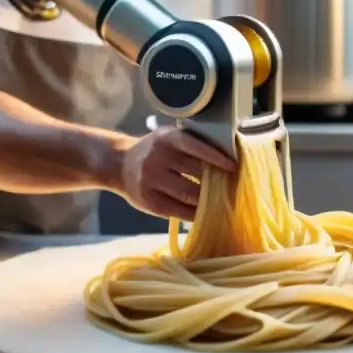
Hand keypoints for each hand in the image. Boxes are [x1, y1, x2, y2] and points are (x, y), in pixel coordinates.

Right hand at [114, 127, 235, 219]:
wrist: (119, 164)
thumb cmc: (153, 151)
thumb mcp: (167, 138)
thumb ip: (190, 145)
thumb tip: (225, 160)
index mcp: (166, 138)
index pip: (195, 146)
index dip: (216, 157)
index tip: (233, 166)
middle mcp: (157, 158)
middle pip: (195, 172)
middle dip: (214, 180)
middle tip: (230, 185)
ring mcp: (151, 181)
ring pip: (188, 194)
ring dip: (207, 199)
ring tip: (219, 200)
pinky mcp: (149, 202)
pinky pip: (178, 211)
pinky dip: (194, 213)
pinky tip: (203, 212)